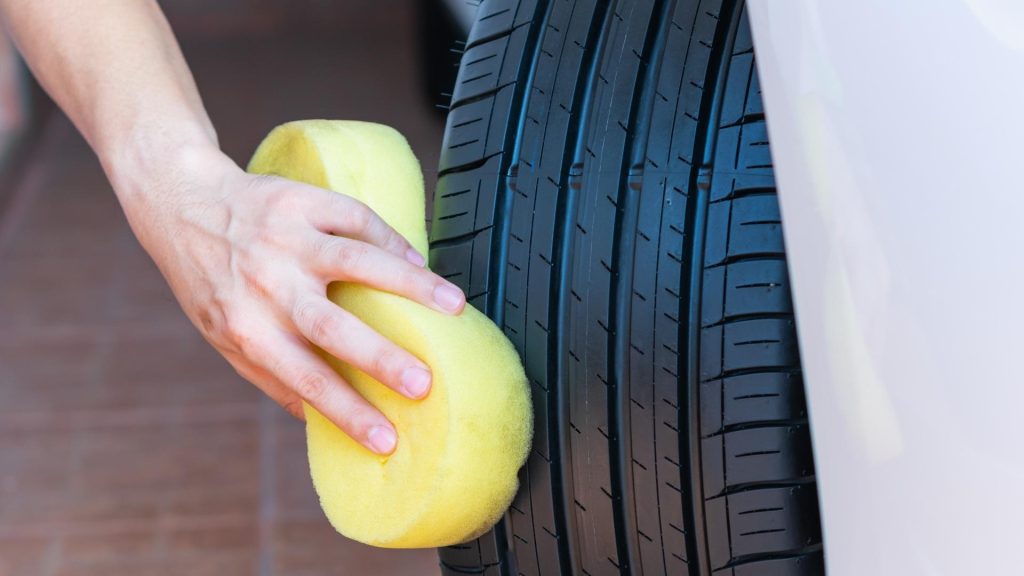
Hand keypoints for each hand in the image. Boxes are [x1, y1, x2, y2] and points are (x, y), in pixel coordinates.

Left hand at [116, 144, 464, 454]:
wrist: (181, 203)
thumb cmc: (209, 280)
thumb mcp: (224, 337)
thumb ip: (270, 376)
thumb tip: (320, 423)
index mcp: (247, 328)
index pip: (303, 380)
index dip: (346, 413)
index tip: (387, 440)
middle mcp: (267, 285)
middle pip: (331, 326)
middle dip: (380, 357)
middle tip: (424, 384)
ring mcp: (285, 239)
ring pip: (358, 261)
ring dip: (410, 286)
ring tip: (454, 306)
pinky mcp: (300, 200)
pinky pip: (357, 218)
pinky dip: (394, 241)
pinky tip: (419, 264)